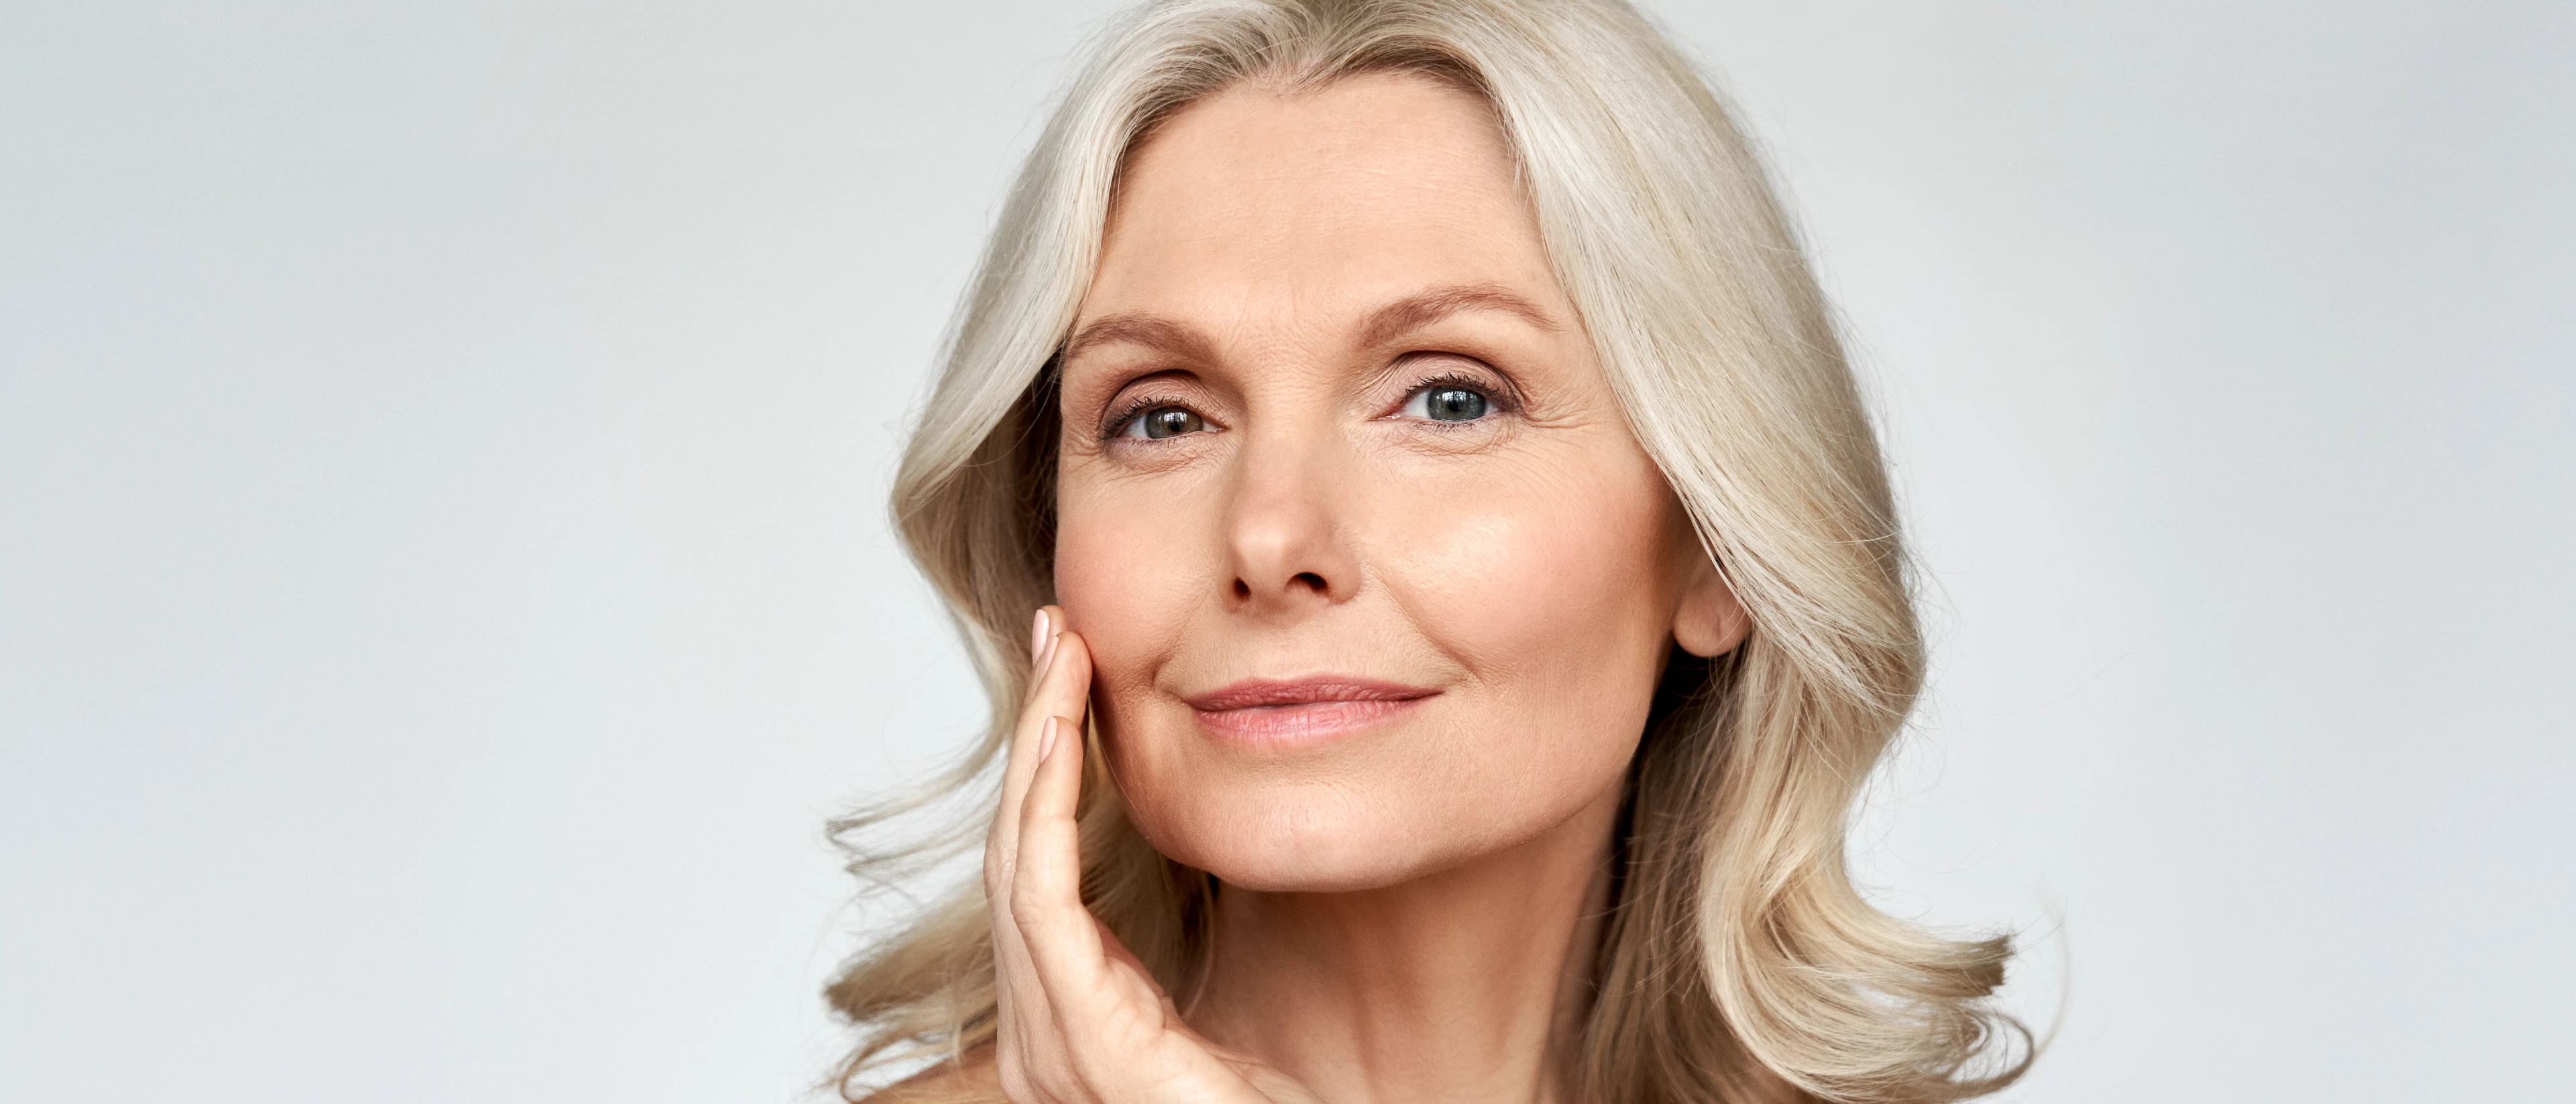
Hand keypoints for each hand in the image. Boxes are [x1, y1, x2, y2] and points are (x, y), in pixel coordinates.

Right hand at [985, 608, 1318, 1103]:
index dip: (1043, 769)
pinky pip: (1042, 902)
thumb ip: (1167, 956)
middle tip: (1055, 632)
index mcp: (1066, 1023)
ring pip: (1019, 862)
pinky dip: (1047, 810)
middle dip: (1032, 735)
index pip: (1035, 871)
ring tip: (1061, 661)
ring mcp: (1051, 1044)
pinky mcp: (1085, 1042)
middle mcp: (1039, 1036)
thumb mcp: (1212, 1017)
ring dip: (1038, 751)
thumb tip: (1190, 851)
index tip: (1066, 673)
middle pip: (1014, 852)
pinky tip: (1065, 739)